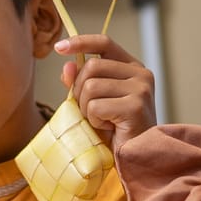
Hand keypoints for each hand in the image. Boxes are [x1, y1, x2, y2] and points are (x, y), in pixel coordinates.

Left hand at [60, 34, 155, 150]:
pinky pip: (96, 106)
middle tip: (92, 112)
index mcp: (132, 68)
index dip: (80, 42)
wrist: (135, 158)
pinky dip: (95, 120)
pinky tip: (110, 128)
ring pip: (91, 86)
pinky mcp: (135, 106)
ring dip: (87, 108)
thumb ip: (81, 82)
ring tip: (103, 121)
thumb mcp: (94, 101)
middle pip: (91, 66)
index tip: (59, 47)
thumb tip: (66, 65)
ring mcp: (141, 89)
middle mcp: (141, 74)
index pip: (104, 43)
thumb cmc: (116, 130)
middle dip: (80, 90)